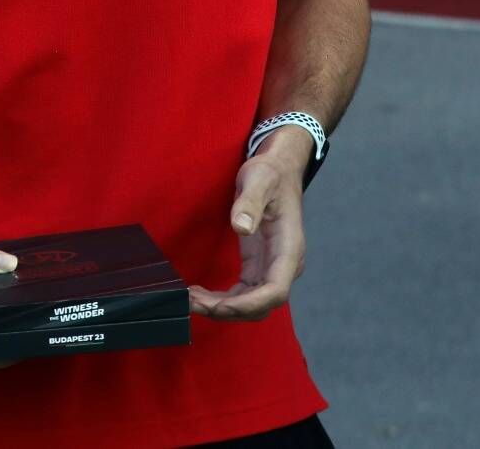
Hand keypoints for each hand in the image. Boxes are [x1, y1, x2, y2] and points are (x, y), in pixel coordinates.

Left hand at [189, 128, 307, 321]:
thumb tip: (241, 226)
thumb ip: (250, 202)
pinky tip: (201, 294)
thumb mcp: (258, 179)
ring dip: (222, 308)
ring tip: (191, 300)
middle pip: (261, 304)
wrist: (279, 169)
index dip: (249, 305)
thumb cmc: (270, 173)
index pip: (276, 291)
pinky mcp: (258, 266)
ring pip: (251, 304)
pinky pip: (244, 293)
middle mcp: (284, 265)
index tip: (219, 306)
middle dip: (228, 310)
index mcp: (288, 249)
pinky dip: (224, 300)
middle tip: (192, 303)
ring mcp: (272, 268)